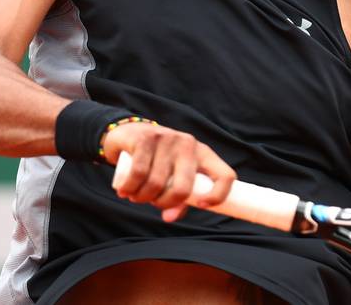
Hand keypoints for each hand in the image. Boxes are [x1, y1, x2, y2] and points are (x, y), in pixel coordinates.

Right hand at [101, 121, 235, 221]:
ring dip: (141, 198)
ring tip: (135, 196)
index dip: (218, 195)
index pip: (225, 175)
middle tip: (152, 203)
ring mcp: (168, 139)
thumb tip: (169, 218)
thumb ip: (178, 199)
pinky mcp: (146, 138)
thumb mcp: (173, 176)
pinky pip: (138, 173)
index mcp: (204, 155)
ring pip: (156, 183)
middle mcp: (189, 145)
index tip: (201, 205)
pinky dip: (129, 188)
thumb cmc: (158, 161)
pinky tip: (124, 190)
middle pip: (183, 188)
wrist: (130, 132)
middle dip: (164, 203)